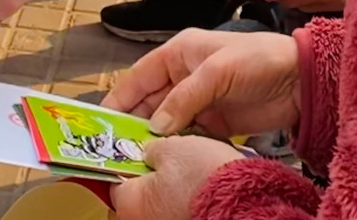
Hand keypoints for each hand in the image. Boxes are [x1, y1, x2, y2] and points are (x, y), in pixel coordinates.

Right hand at [106, 28, 299, 137]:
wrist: (300, 80)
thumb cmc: (261, 58)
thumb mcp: (218, 71)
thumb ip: (185, 97)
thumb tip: (156, 125)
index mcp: (179, 52)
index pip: (139, 77)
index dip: (120, 98)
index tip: (104, 120)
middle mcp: (184, 75)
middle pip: (149, 102)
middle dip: (134, 123)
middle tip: (120, 146)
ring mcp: (199, 100)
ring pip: (166, 122)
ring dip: (155, 138)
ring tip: (140, 156)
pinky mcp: (215, 121)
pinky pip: (188, 135)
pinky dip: (178, 146)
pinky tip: (170, 157)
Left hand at [112, 138, 250, 219]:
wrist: (244, 203)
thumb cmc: (203, 177)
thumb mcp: (170, 146)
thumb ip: (150, 150)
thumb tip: (148, 153)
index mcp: (129, 204)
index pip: (112, 180)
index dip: (124, 160)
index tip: (133, 149)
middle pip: (135, 196)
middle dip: (146, 178)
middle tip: (160, 158)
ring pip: (158, 204)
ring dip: (167, 188)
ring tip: (184, 169)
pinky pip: (177, 210)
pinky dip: (183, 198)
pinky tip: (197, 184)